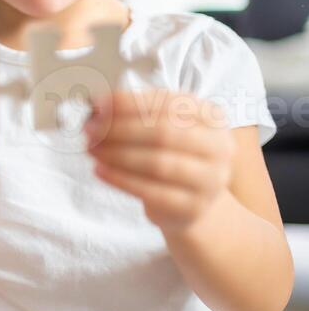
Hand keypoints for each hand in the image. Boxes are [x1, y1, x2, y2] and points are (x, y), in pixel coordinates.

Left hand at [84, 89, 235, 234]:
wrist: (193, 203)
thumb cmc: (175, 157)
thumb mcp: (168, 129)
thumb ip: (141, 115)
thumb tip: (99, 109)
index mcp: (214, 118)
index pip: (168, 103)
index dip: (130, 102)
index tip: (98, 104)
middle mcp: (219, 147)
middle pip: (163, 132)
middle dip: (120, 129)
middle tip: (90, 129)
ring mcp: (210, 180)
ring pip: (157, 163)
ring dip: (116, 154)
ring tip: (91, 149)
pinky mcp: (192, 207)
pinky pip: (150, 191)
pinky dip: (120, 179)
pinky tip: (99, 170)